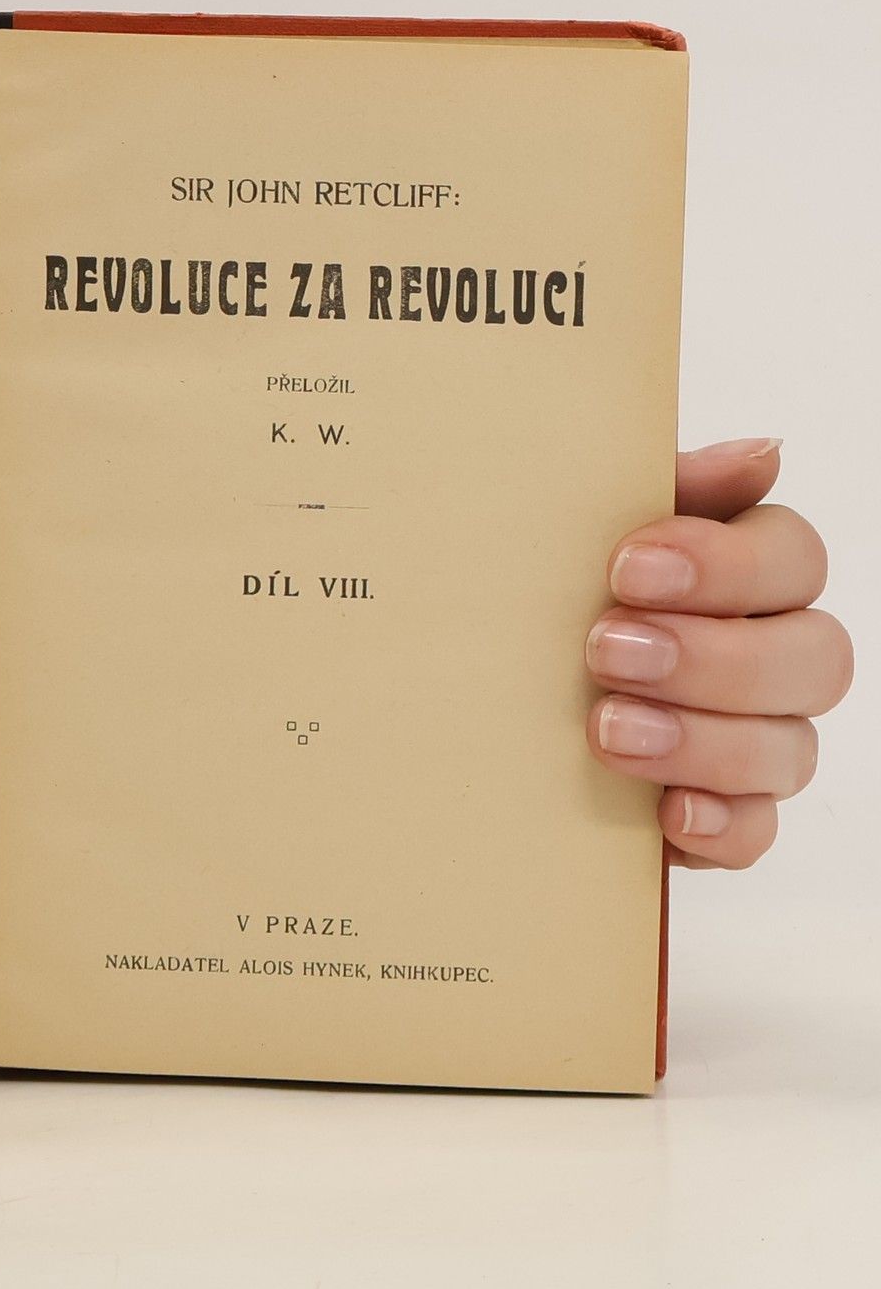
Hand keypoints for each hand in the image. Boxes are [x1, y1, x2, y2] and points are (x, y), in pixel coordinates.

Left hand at [586, 438, 851, 868]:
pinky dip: (720, 826)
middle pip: (813, 658)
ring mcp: (756, 740)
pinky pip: (757, 834)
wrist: (474, 687)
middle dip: (710, 657)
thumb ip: (662, 485)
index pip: (794, 560)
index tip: (628, 567)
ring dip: (702, 740)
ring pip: (789, 749)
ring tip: (608, 728)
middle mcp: (772, 656)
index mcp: (748, 574)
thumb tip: (762, 454)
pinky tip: (669, 813)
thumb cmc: (548, 589)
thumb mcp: (581, 525)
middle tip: (605, 649)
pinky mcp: (722, 815)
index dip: (727, 566)